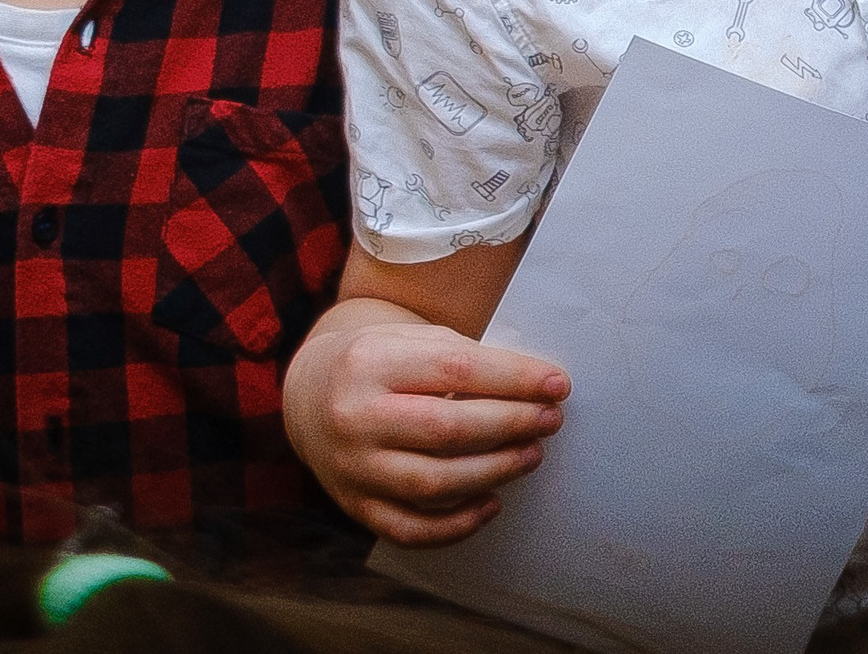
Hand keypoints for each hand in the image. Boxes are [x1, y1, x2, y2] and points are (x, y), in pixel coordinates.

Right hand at [284, 310, 569, 545]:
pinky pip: (408, 529)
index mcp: (370, 363)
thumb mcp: (412, 339)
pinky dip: (456, 525)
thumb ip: (464, 359)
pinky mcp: (353, 505)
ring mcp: (351, 468)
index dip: (514, 379)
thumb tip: (534, 387)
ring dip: (494, 472)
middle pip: (446, 429)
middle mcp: (354, 418)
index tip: (558, 384)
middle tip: (550, 420)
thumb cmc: (381, 361)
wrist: (309, 395)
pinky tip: (492, 503)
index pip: (456, 370)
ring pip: (432, 484)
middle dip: (511, 425)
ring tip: (531, 454)